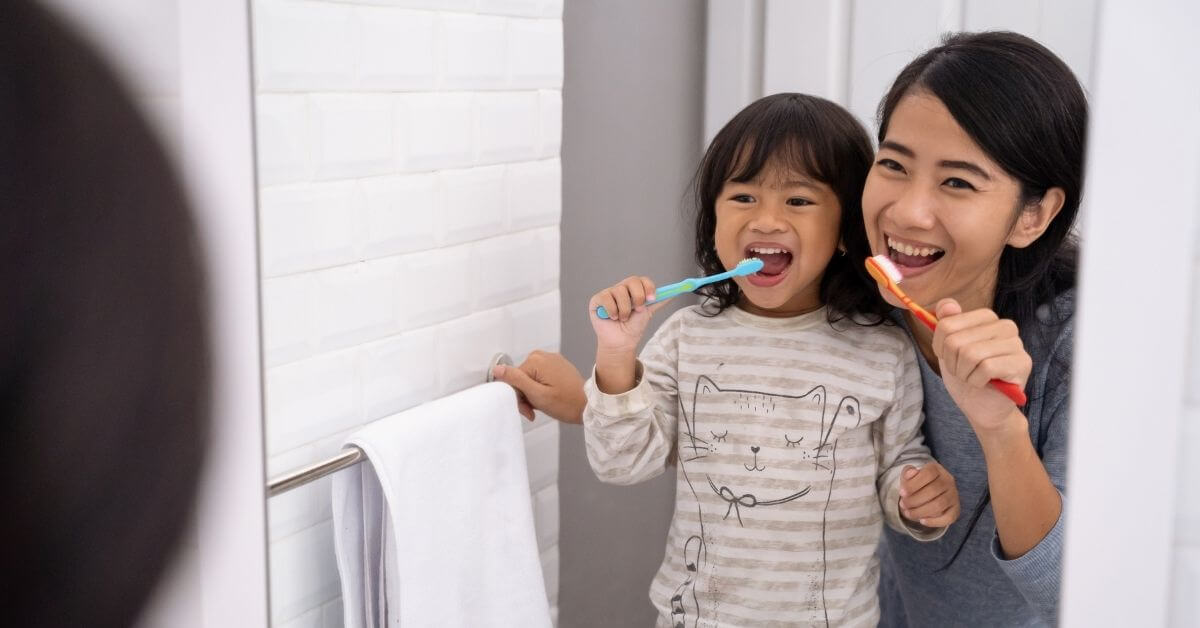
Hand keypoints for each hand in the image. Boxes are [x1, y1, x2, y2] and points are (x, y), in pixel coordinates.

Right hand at [491, 350, 586, 422]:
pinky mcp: (555, 366)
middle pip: (520, 378)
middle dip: (524, 396)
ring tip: (541, 406)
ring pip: (528, 379)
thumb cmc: (567, 403)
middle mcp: (542, 355)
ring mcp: (550, 359)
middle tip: (533, 411)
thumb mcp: (537, 395)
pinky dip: (539, 389)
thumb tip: (497, 369)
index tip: (527, 409)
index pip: (512, 379)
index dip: (517, 397)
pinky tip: (546, 399)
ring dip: (531, 395)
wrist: (589, 405)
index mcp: (535, 360)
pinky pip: (539, 377)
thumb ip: (515, 380)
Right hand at [588, 276, 664, 355]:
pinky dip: (612, 310)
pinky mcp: (597, 300)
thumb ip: (658, 302)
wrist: (622, 342)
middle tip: (638, 310)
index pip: (642, 280)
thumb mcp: (648, 313)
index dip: (648, 287)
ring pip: (619, 291)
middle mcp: (621, 288)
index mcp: (634, 290)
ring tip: (623, 318)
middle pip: (632, 281)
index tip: (652, 299)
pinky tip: (612, 318)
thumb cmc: (633, 327)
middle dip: (638, 297)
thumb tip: (674, 293)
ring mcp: (609, 293)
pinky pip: (606, 298)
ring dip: (625, 309)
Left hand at [899, 462, 959, 527]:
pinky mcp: (956, 510)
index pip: (929, 473)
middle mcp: (948, 481)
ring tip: (908, 513)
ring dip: (920, 511)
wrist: (931, 493)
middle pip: (933, 490)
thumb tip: (910, 473)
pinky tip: (922, 521)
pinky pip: (948, 518)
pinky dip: (934, 522)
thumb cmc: (918, 483)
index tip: (901, 492)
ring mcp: (954, 496)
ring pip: (939, 505)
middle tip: (903, 504)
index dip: (913, 484)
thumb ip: (908, 473)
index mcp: (937, 469)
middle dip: (914, 500)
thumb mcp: (910, 475)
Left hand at [932, 298, 1031, 432]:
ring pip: (970, 354)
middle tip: (964, 371)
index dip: (940, 346)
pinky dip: (976, 381)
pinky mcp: (1022, 362)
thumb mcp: (948, 349)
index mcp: (986, 318)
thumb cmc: (967, 376)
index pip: (947, 324)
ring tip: (973, 377)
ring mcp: (1016, 343)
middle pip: (956, 340)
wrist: (984, 408)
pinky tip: (984, 384)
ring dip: (964, 373)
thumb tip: (946, 304)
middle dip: (952, 363)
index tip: (949, 357)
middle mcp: (1005, 326)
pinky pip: (985, 368)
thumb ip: (946, 324)